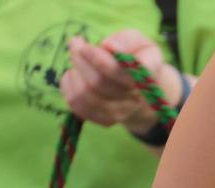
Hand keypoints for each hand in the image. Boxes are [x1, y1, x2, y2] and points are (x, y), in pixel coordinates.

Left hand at [60, 30, 181, 135]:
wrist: (145, 90)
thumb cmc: (139, 59)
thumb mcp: (140, 42)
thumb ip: (126, 40)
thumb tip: (108, 46)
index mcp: (145, 79)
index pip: (119, 74)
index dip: (98, 60)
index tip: (84, 45)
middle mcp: (134, 101)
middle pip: (97, 83)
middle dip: (80, 61)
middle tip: (77, 44)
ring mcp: (119, 114)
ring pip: (85, 95)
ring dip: (75, 73)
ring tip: (78, 61)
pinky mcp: (105, 120)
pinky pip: (77, 105)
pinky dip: (69, 86)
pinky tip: (76, 76)